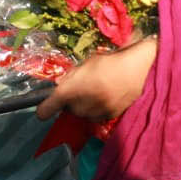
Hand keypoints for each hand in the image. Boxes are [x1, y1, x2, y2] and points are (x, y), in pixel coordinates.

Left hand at [36, 37, 158, 123]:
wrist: (139, 71)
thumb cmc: (111, 62)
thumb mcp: (87, 64)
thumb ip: (72, 76)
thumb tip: (59, 86)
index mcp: (74, 89)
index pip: (50, 105)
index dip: (44, 108)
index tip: (41, 112)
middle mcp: (83, 104)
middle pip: (68, 109)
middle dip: (70, 101)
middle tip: (80, 88)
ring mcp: (96, 112)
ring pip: (82, 114)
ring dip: (83, 106)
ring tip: (95, 91)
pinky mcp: (109, 117)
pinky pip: (96, 116)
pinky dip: (96, 110)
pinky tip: (105, 98)